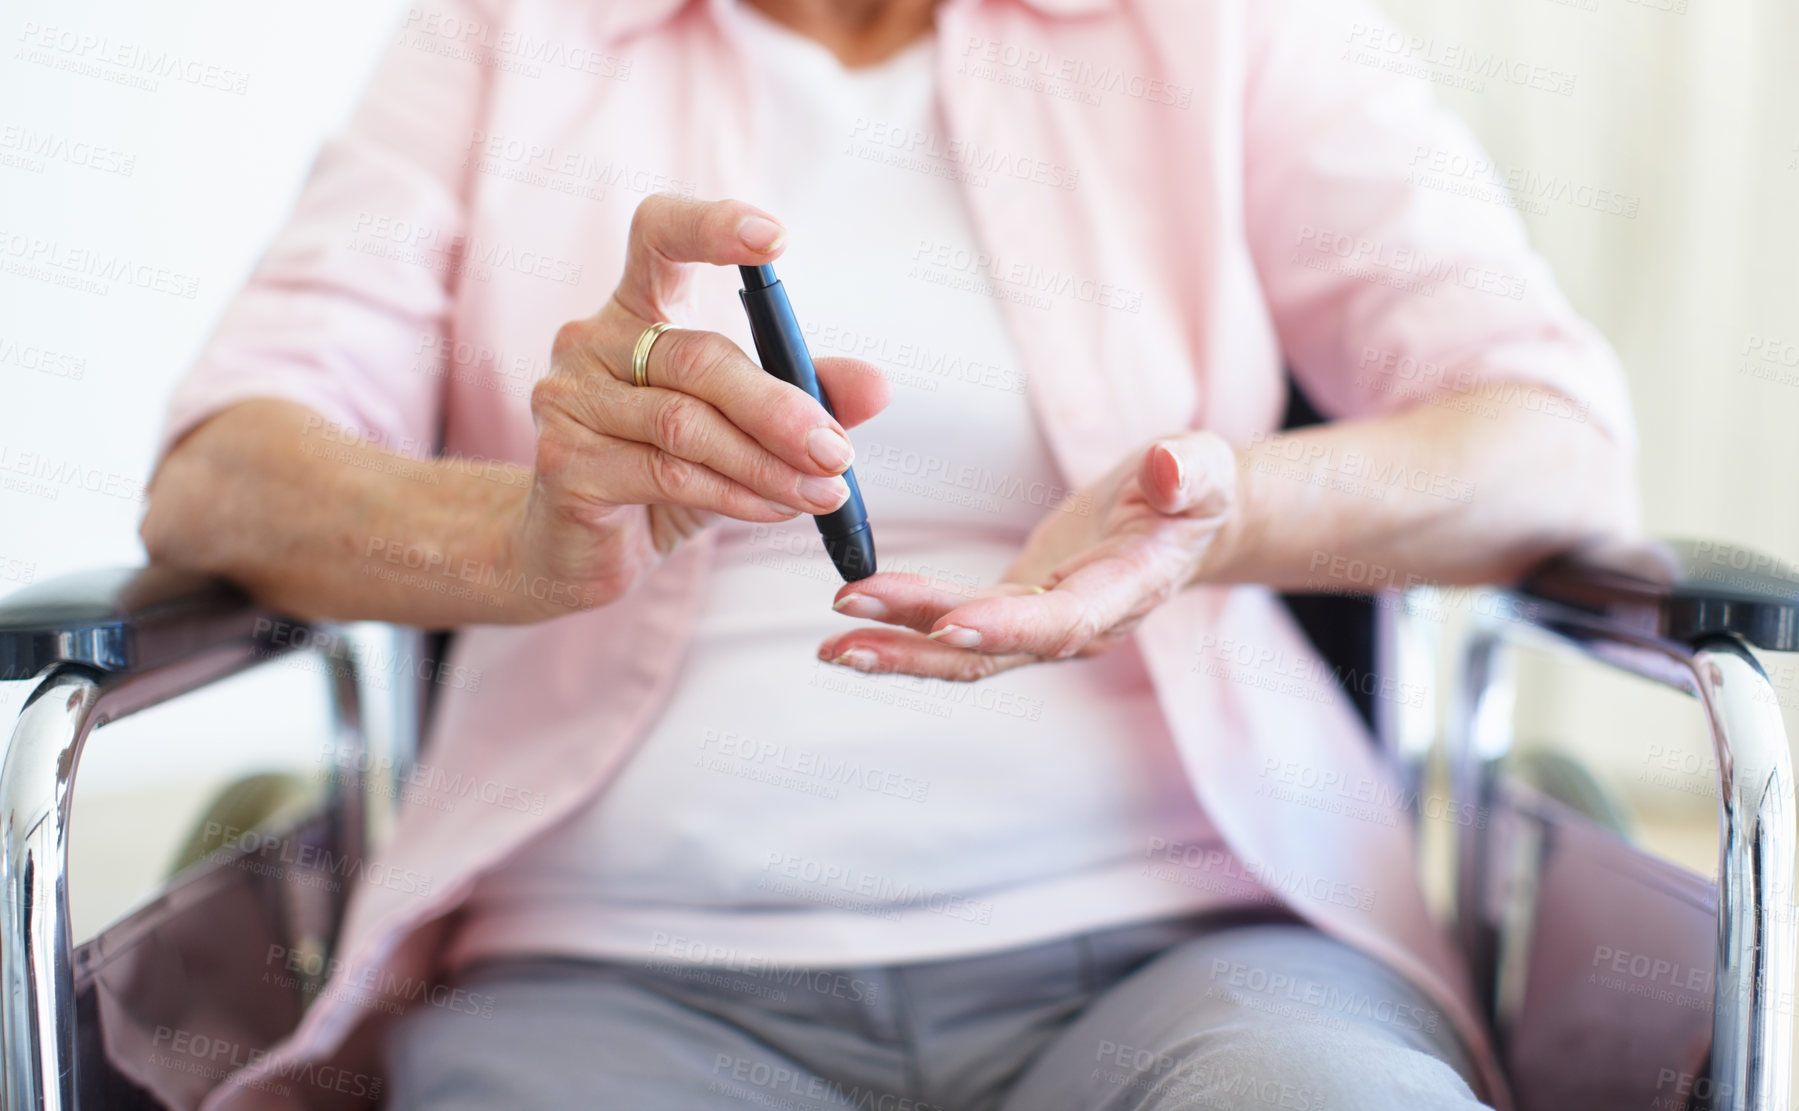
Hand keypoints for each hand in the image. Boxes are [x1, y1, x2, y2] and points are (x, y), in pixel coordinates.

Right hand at [511, 194, 890, 617]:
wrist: (583, 550)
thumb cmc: (665, 475)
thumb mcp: (744, 431)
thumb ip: (804, 396)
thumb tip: (877, 387)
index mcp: (635, 309)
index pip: (659, 235)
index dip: (710, 226)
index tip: (775, 239)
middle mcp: (590, 340)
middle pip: (698, 358)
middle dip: (779, 407)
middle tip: (836, 450)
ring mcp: (568, 399)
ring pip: (688, 425)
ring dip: (768, 464)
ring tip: (824, 492)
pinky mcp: (562, 461)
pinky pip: (666, 473)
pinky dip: (734, 494)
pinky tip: (774, 509)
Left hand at [816, 432, 1238, 680]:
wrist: (1190, 527)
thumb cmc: (1195, 493)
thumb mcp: (1203, 471)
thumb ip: (1187, 473)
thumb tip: (1167, 469)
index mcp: (1124, 593)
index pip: (1060, 621)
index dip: (1005, 627)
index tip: (948, 625)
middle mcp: (1079, 627)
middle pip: (993, 648)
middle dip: (919, 643)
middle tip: (848, 632)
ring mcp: (1044, 628)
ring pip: (965, 653)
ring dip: (897, 650)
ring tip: (832, 646)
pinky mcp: (1018, 614)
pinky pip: (956, 634)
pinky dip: (905, 634)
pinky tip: (853, 632)